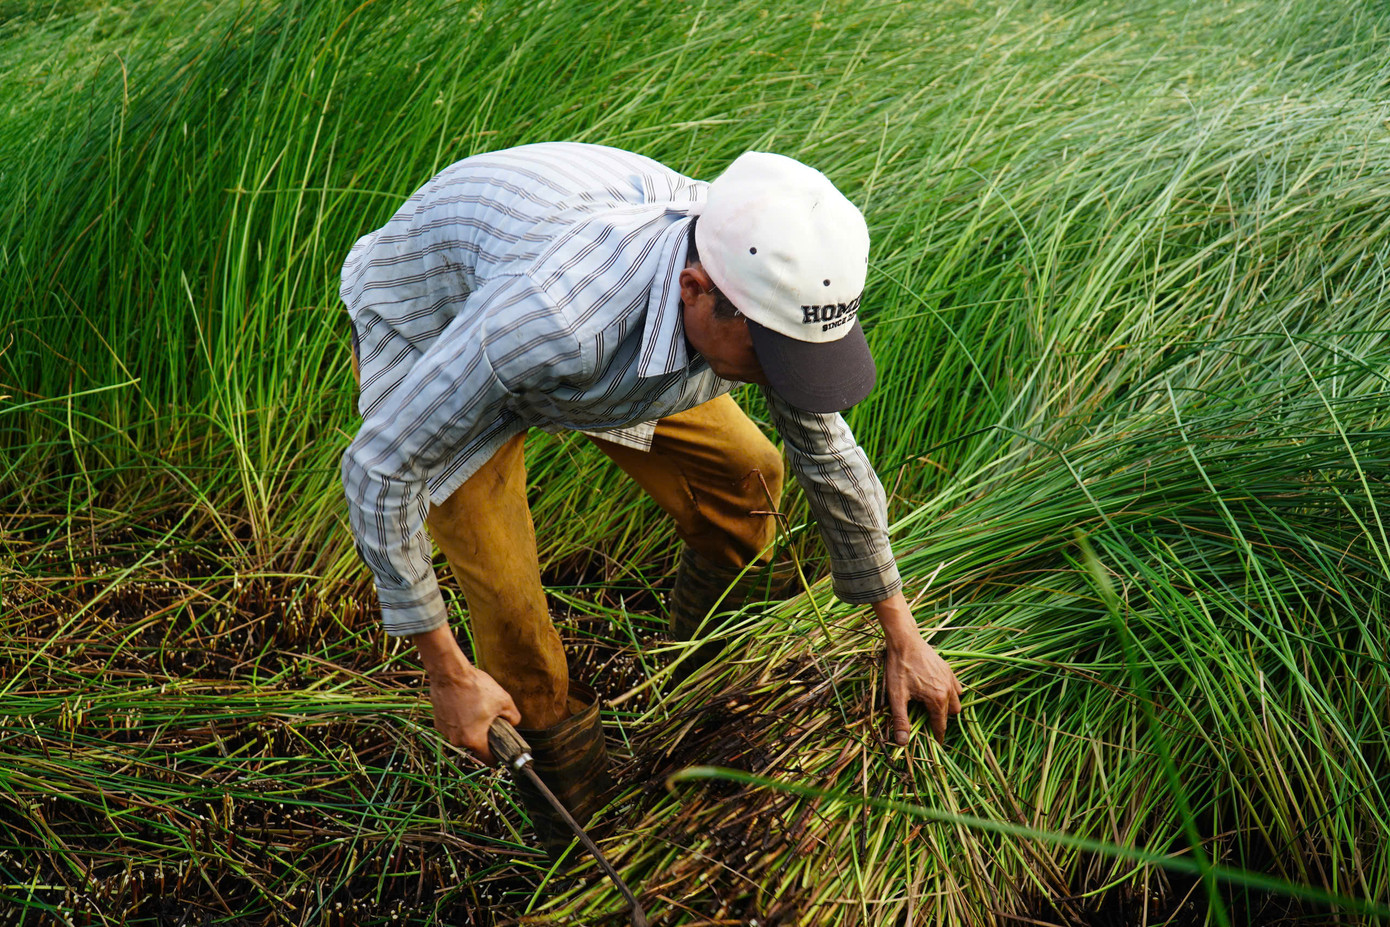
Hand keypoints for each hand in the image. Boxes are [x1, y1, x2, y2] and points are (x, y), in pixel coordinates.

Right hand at [411, 625, 520, 763]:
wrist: (450, 672)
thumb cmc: (475, 687)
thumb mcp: (504, 701)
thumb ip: (513, 717)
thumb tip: (513, 723)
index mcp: (474, 739)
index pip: (488, 759)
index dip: (497, 755)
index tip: (499, 748)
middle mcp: (457, 740)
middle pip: (475, 745)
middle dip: (483, 735)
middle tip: (489, 719)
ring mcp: (445, 731)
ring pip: (463, 735)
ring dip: (470, 727)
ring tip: (475, 708)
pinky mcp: (437, 722)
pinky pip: (453, 726)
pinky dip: (458, 719)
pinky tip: (464, 704)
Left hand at [871, 593, 962, 745]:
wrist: (904, 640)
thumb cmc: (898, 668)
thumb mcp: (896, 696)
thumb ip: (901, 720)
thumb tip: (902, 743)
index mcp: (937, 699)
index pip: (940, 724)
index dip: (937, 736)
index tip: (936, 744)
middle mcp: (948, 689)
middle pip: (952, 713)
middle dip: (942, 719)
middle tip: (928, 720)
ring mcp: (950, 678)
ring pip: (957, 700)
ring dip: (948, 706)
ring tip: (933, 707)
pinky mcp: (948, 668)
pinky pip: (957, 686)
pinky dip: (951, 692)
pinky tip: (938, 691)